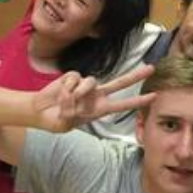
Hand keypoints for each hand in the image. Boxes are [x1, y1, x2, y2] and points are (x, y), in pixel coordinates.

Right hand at [32, 65, 156, 131]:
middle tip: (152, 68)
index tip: (154, 96)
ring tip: (65, 104)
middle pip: (120, 82)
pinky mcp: (74, 76)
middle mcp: (96, 94)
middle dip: (136, 75)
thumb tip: (76, 98)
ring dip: (75, 94)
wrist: (39, 111)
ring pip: (90, 82)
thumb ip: (73, 112)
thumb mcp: (66, 124)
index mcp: (99, 109)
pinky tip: (60, 93)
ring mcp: (86, 84)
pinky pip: (74, 79)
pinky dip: (66, 88)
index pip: (123, 104)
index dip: (138, 101)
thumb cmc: (55, 120)